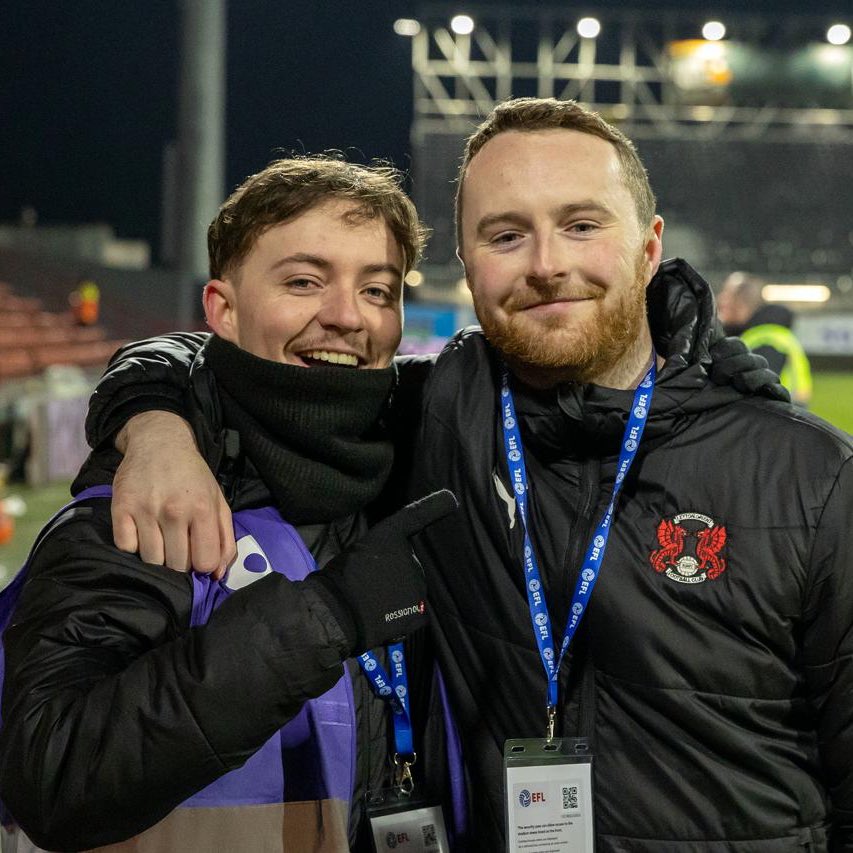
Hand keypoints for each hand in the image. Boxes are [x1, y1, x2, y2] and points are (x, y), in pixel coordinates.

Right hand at [112, 411, 236, 577]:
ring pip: (151, 560)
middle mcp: (174, 511)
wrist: (160, 443)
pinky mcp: (120, 508)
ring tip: (161, 539)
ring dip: (158, 557)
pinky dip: (134, 546)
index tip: (198, 555)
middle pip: (177, 565)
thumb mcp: (218, 501)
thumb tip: (218, 575)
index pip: (205, 562)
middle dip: (180, 563)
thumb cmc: (193, 476)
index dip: (203, 565)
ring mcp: (145, 510)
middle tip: (179, 546)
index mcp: (203, 509)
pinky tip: (142, 532)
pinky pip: (126, 547)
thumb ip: (225, 539)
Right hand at [307, 489, 457, 652]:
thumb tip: (389, 565)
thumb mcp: (357, 551)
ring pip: (411, 591)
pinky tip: (381, 620)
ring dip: (397, 598)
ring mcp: (418, 586)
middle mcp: (411, 558)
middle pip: (409, 567)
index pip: (416, 516)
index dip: (437, 506)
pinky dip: (400, 619)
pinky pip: (413, 614)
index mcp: (391, 537)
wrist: (336, 614)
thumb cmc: (338, 580)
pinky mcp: (420, 612)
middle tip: (369, 585)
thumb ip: (382, 553)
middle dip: (395, 576)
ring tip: (371, 604)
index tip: (451, 499)